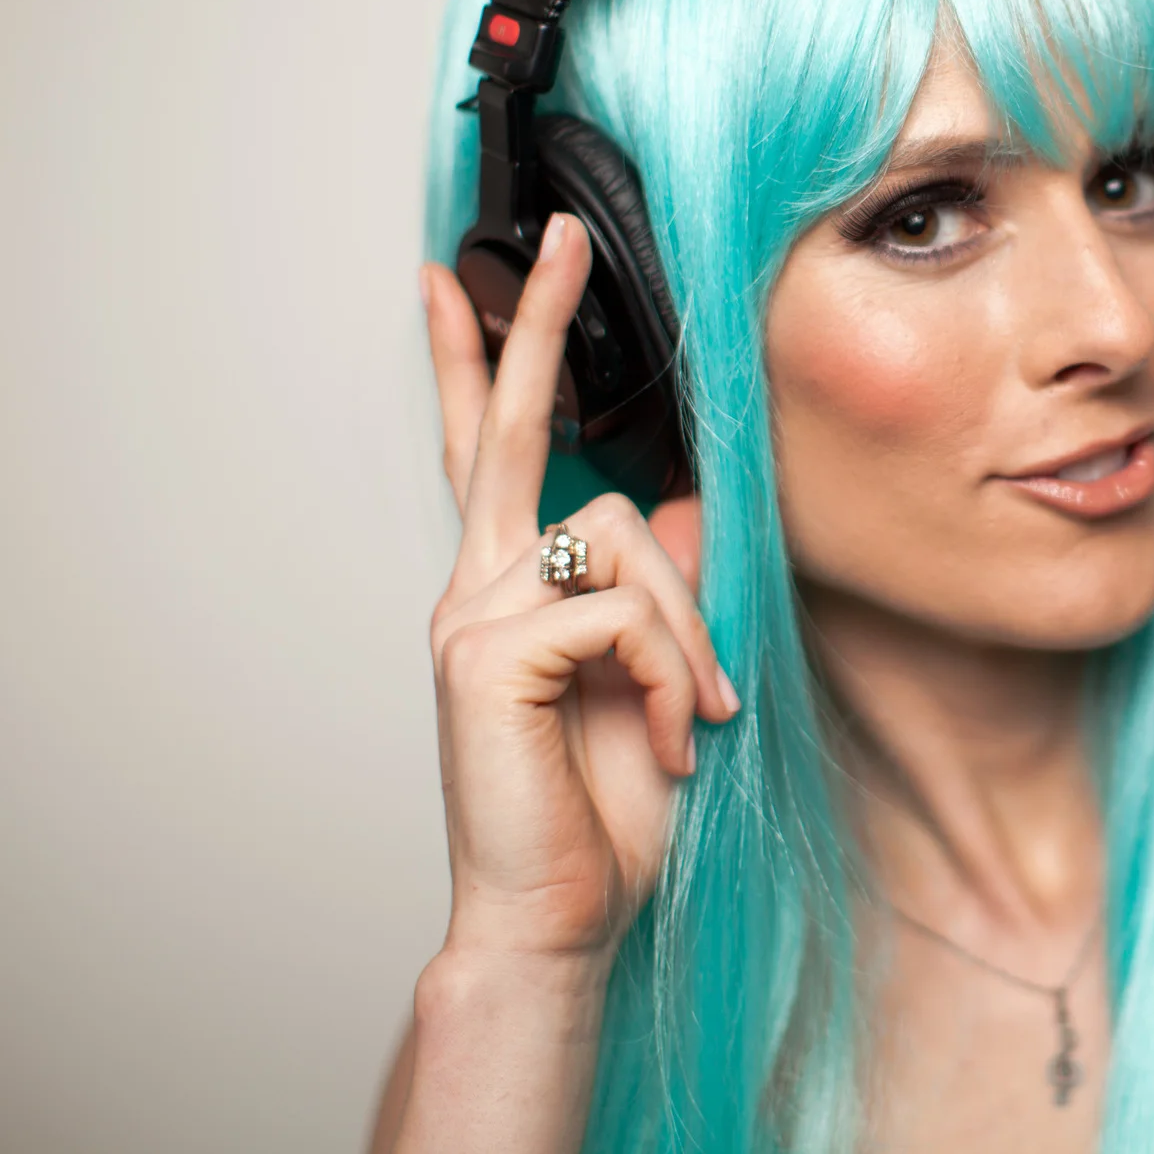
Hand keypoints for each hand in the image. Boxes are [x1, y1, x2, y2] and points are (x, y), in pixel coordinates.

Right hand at [418, 215, 738, 966]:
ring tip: (692, 717)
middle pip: (513, 428)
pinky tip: (666, 736)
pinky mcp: (491, 655)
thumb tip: (672, 505)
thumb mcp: (653, 679)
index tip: (461, 276)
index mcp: (510, 588)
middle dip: (538, 325)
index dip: (478, 360)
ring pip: (618, 533)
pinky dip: (670, 673)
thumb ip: (653, 591)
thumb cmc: (601, 810)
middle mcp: (478, 588)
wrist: (560, 917)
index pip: (489, 451)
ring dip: (685, 628)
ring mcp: (475, 617)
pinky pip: (621, 611)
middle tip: (558, 236)